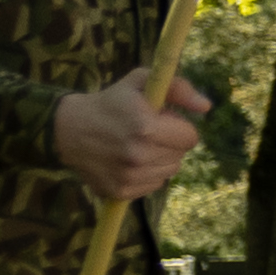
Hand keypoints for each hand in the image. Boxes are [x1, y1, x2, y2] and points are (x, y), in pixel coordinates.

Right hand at [55, 75, 211, 200]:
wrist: (69, 128)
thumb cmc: (112, 101)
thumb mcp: (142, 82)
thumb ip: (179, 88)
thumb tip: (206, 107)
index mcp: (146, 129)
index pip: (191, 138)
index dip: (178, 127)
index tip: (162, 121)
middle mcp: (138, 156)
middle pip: (180, 155)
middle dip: (169, 142)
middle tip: (146, 132)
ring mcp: (128, 177)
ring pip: (169, 171)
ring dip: (159, 158)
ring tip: (136, 145)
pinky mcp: (119, 192)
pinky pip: (153, 185)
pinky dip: (146, 174)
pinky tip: (128, 161)